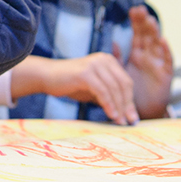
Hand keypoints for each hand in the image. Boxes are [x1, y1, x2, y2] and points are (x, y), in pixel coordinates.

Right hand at [11, 53, 138, 124]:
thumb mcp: (95, 89)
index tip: (133, 117)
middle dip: (127, 105)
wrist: (47, 77)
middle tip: (129, 122)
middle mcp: (104, 59)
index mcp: (109, 61)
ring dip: (119, 107)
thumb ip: (109, 96)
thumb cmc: (71, 84)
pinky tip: (111, 115)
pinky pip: (102, 91)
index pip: (126, 82)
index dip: (130, 100)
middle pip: (123, 84)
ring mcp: (95, 64)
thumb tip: (127, 114)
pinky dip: (108, 104)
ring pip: (114, 89)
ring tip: (120, 121)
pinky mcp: (86, 73)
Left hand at [121, 6, 173, 119]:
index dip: (136, 22)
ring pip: (157, 45)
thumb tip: (113, 42)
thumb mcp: (123, 73)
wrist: (143, 112)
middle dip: (144, 23)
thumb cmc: (133, 92)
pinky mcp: (166, 74)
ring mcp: (158, 64)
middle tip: (141, 9)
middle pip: (148, 36)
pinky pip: (167, 61)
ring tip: (150, 20)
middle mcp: (149, 57)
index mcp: (138, 55)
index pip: (137, 34)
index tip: (133, 9)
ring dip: (154, 32)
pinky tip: (162, 40)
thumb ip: (118, 58)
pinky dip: (165, 50)